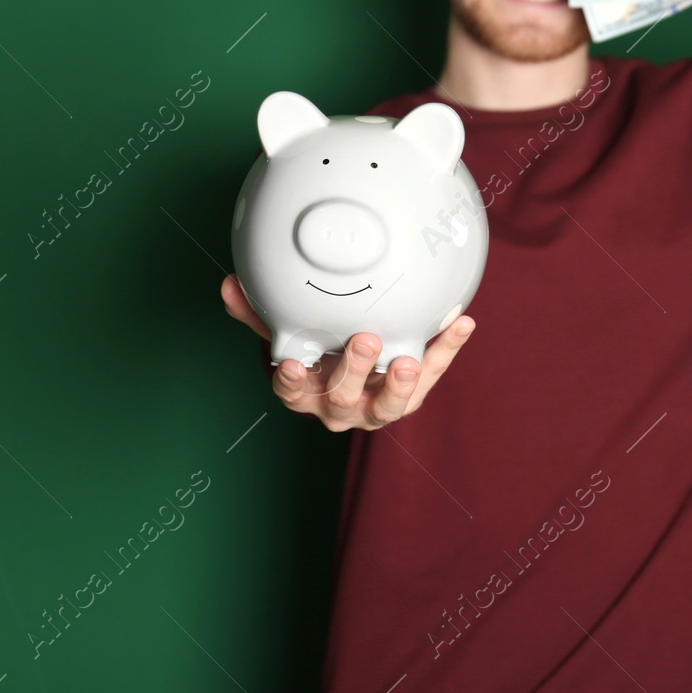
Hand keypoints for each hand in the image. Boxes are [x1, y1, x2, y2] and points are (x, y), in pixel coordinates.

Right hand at [220, 274, 475, 431]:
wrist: (352, 374)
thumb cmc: (315, 352)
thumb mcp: (288, 333)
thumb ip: (261, 313)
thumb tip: (230, 285)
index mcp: (306, 392)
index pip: (294, 391)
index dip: (293, 381)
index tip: (293, 364)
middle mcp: (339, 407)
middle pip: (342, 397)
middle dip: (352, 371)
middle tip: (364, 341)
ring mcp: (376, 407)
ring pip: (388, 404)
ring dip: (399, 382)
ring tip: (408, 360)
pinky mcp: (409, 396)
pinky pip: (431, 375)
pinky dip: (446, 350)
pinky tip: (461, 323)